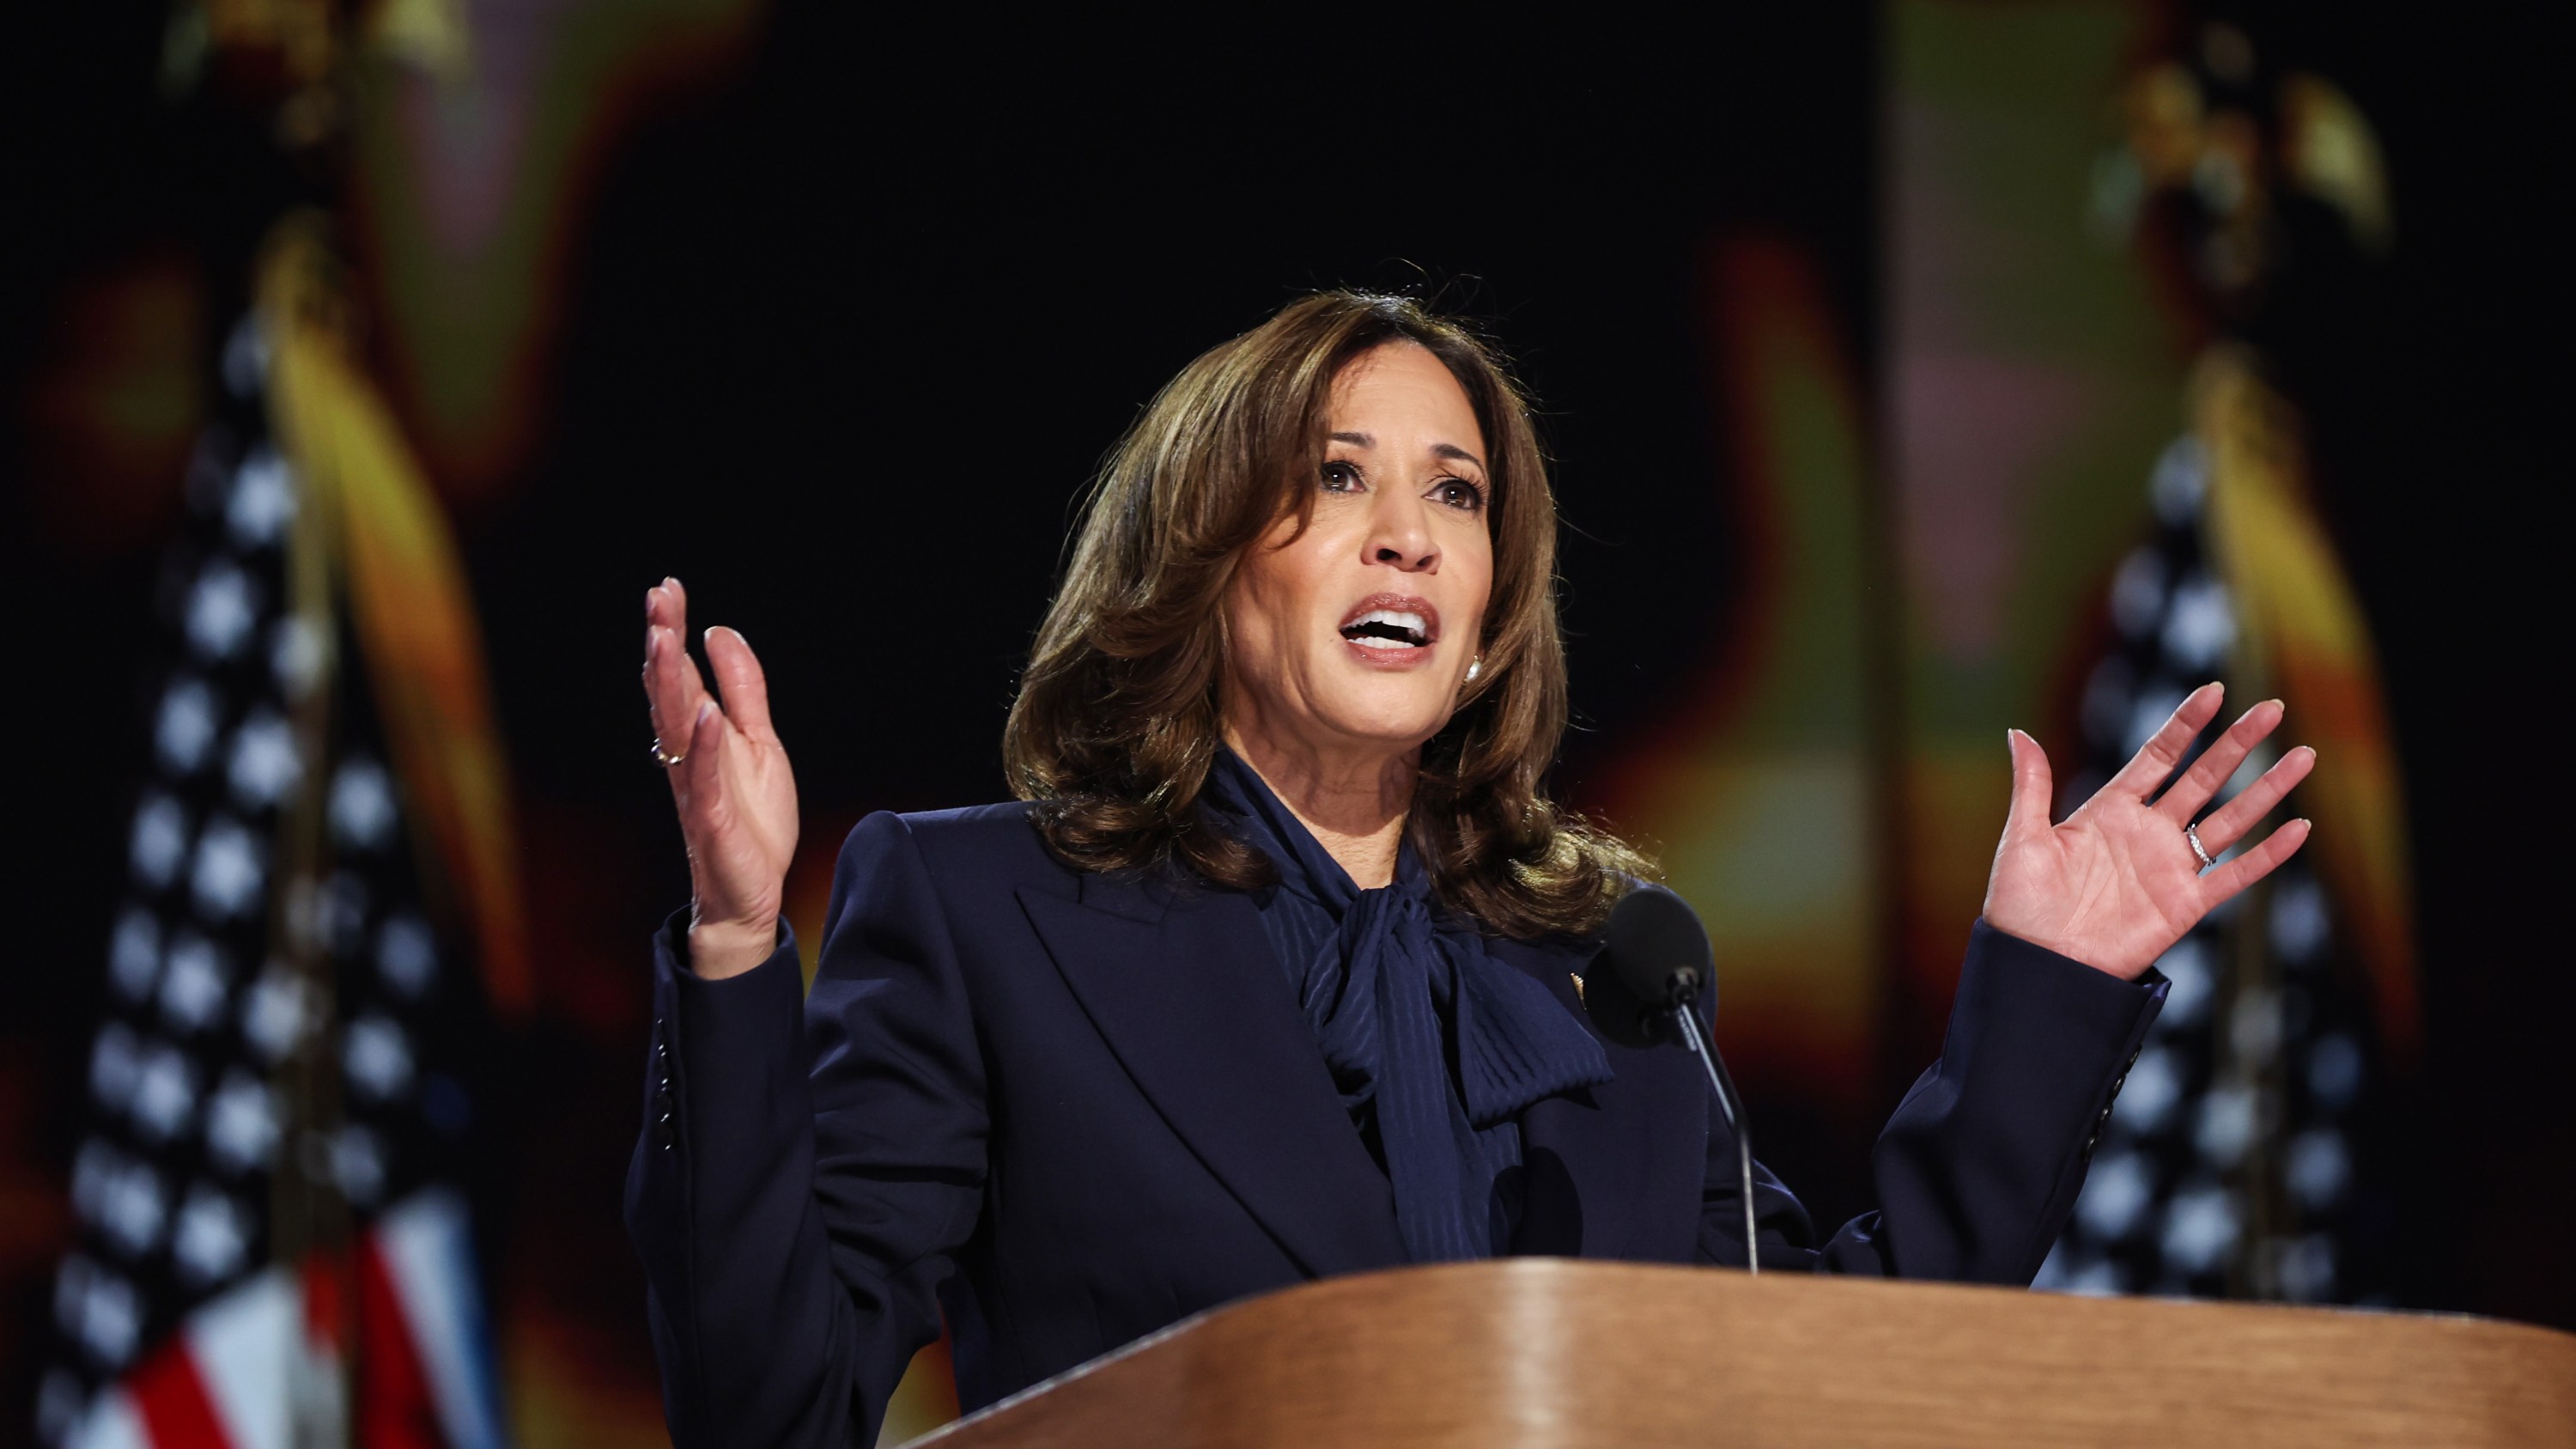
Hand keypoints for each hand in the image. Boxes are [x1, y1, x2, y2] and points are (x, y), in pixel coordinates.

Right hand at [642, 577, 799, 979]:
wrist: (753, 893)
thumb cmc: (751, 820)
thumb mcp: (760, 742)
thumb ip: (742, 690)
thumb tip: (718, 632)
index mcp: (697, 735)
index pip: (679, 674)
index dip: (671, 631)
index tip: (667, 587)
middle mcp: (687, 756)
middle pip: (669, 692)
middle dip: (662, 645)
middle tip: (657, 600)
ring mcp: (696, 787)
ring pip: (675, 728)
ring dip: (670, 684)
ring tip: (666, 639)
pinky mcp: (712, 820)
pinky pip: (705, 778)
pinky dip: (705, 747)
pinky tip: (707, 714)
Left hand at [1982, 683, 2311, 979]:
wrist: (2037, 964)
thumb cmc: (2021, 904)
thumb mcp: (2023, 839)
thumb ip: (2032, 785)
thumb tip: (2017, 733)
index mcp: (2109, 810)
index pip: (2158, 755)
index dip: (2185, 724)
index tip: (2213, 691)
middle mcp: (2147, 832)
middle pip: (2204, 777)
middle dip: (2238, 742)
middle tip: (2273, 707)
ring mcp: (2170, 867)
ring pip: (2230, 819)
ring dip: (2267, 789)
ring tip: (2304, 756)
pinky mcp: (2185, 905)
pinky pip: (2235, 875)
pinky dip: (2268, 854)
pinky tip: (2299, 829)